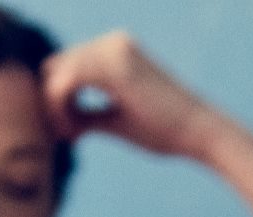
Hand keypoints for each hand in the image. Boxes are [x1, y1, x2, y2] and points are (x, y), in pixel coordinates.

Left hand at [41, 32, 223, 158]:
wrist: (201, 132)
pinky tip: (76, 134)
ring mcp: (113, 49)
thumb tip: (53, 119)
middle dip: (52, 103)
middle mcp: (113, 43)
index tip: (70, 133)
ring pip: (56, 73)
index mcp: (115, 51)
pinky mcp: (114, 65)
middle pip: (55, 67)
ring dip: (54, 108)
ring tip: (73, 136)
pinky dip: (60, 108)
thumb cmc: (165, 131)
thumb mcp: (116, 118)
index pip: (65, 66)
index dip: (57, 100)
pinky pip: (65, 82)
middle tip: (68, 136)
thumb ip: (85, 112)